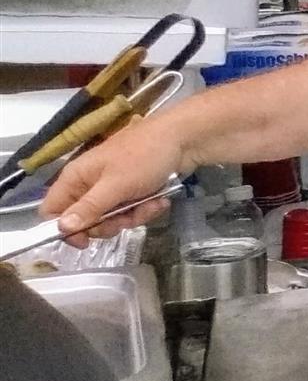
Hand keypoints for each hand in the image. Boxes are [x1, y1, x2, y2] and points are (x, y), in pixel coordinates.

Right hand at [39, 112, 191, 243]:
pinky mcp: (132, 192)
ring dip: (132, 217)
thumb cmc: (145, 157)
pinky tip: (159, 200)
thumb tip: (61, 228)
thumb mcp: (115, 186)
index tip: (85, 240)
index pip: (52, 210)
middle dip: (107, 224)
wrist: (184, 140)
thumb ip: (89, 208)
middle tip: (124, 217)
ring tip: (149, 203)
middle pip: (84, 221)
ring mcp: (111, 188)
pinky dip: (145, 210)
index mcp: (76, 177)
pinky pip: (130, 212)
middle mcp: (89, 183)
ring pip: (111, 219)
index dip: (64, 229)